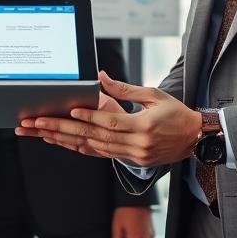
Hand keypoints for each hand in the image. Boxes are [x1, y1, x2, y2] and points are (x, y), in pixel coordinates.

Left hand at [15, 71, 201, 166]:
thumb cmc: (176, 113)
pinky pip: (103, 155)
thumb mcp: (154, 95)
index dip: (89, 116)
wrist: (197, 139)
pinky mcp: (133, 160)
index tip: (69, 109)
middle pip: (95, 137)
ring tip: (44, 133)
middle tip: (40, 123)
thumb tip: (101, 76)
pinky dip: (84, 148)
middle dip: (65, 129)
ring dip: (68, 140)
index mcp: (144, 127)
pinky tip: (66, 143)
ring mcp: (135, 155)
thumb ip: (125, 88)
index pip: (110, 122)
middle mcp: (138, 144)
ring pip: (95, 148)